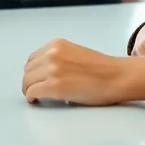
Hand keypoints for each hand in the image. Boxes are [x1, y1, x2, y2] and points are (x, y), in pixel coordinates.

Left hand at [22, 39, 144, 105]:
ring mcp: (52, 69)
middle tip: (34, 90)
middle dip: (29, 81)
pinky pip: (33, 91)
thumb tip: (44, 73)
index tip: (35, 79)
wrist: (117, 77)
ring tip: (36, 96)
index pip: (33, 58)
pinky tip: (36, 100)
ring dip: (29, 89)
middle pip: (28, 70)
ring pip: (27, 81)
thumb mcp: (75, 53)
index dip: (32, 71)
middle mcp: (52, 54)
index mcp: (56, 44)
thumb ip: (58, 58)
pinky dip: (31, 97)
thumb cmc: (102, 70)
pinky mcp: (54, 85)